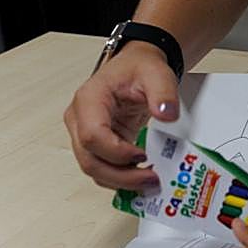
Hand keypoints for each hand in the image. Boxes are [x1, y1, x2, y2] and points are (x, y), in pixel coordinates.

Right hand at [63, 43, 179, 190]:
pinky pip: (103, 167)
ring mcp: (85, 133)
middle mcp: (80, 118)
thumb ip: (163, 93)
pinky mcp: (97, 143)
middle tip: (150, 179)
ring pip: (94, 168)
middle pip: (89, 159)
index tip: (143, 155)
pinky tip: (141, 176)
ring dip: (121, 181)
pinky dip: (121, 177)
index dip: (117, 152)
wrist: (136, 66)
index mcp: (89, 100)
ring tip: (149, 180)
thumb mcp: (156, 74)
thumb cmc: (138, 68)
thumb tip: (167, 115)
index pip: (92, 135)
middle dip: (120, 176)